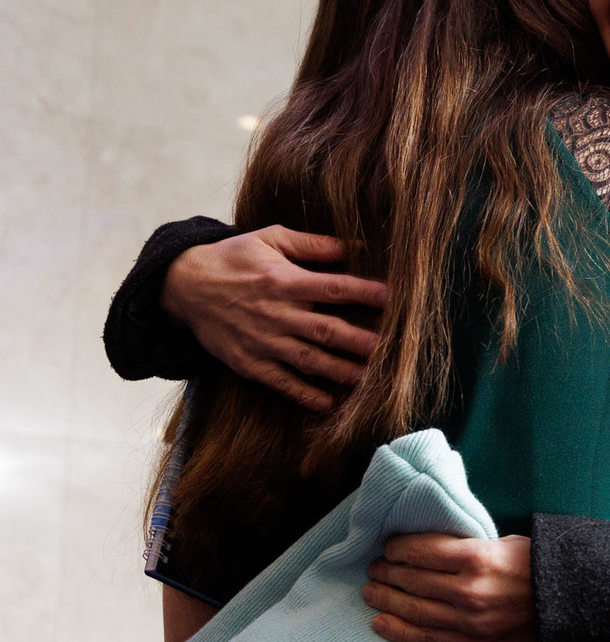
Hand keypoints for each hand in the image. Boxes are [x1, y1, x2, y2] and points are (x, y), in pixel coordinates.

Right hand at [161, 226, 386, 410]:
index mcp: (284, 281)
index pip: (334, 288)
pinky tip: (328, 403)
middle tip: (392, 351)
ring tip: (372, 380)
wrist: (183, 286)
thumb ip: (311, 244)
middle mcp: (277, 314)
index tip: (394, 298)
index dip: (365, 293)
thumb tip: (352, 244)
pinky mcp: (250, 363)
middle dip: (361, 342)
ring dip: (342, 371)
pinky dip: (305, 394)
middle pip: (327, 330)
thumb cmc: (232, 258)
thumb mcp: (268, 239)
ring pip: (310, 360)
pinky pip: (282, 382)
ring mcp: (263, 341)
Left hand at [363, 534, 534, 641]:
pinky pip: (427, 639)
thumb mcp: (508, 543)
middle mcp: (469, 590)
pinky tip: (380, 623)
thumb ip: (470, 545)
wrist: (575, 609)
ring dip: (385, 599)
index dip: (398, 548)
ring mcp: (470, 621)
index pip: (421, 550)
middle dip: (386, 572)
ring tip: (370, 592)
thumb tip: (434, 545)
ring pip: (413, 610)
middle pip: (412, 579)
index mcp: (478, 557)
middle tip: (373, 568)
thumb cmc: (541, 568)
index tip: (388, 547)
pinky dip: (399, 631)